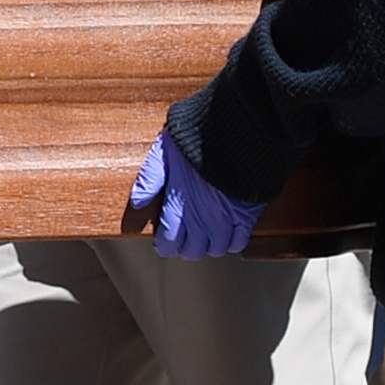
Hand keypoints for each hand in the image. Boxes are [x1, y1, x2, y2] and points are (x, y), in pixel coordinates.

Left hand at [124, 133, 261, 260]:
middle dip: (186, 246)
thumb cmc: (198, 140)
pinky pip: (238, 243)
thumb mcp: (163, 153)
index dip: (165, 245)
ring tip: (206, 234)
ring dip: (209, 244)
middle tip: (185, 237)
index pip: (168, 242)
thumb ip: (149, 179)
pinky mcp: (247, 215)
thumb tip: (137, 203)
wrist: (238, 134)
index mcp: (178, 205)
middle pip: (192, 251)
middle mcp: (201, 218)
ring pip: (215, 249)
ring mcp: (226, 219)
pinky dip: (231, 241)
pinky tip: (227, 231)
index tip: (164, 240)